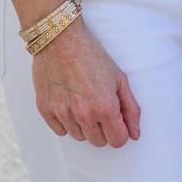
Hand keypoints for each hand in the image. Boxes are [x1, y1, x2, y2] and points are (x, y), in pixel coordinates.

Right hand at [31, 17, 141, 145]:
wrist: (61, 39)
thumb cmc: (92, 56)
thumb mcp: (119, 79)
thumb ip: (131, 109)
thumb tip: (135, 134)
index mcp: (105, 107)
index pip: (118, 141)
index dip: (121, 132)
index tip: (117, 121)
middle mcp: (84, 115)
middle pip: (99, 142)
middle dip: (103, 129)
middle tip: (100, 107)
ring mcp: (63, 113)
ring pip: (79, 137)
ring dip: (84, 125)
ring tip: (84, 101)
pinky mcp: (46, 110)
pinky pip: (60, 131)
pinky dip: (67, 122)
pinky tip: (70, 103)